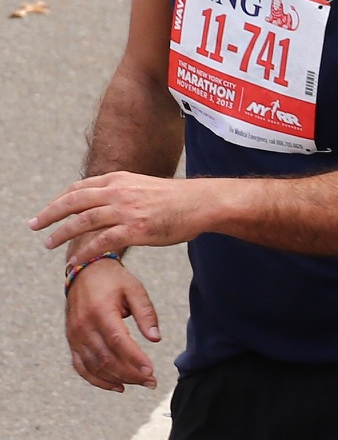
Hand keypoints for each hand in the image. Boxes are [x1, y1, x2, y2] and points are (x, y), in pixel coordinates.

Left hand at [31, 172, 203, 264]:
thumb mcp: (144, 187)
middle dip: (50, 214)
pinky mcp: (136, 229)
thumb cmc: (178, 200)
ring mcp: (126, 210)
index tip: (49, 211)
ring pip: (83, 220)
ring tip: (48, 243)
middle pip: (73, 201)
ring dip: (61, 232)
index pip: (79, 187)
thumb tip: (110, 203)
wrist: (202, 203)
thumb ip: (124, 193)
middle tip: (34, 225)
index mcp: (118, 180)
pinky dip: (86, 251)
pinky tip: (76, 259)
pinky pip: (103, 241)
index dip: (59, 200)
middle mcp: (118, 192)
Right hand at [63, 257, 160, 392]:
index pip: (118, 342)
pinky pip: (81, 367)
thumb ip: (146, 313)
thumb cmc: (114, 281)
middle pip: (106, 358)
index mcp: (100, 312)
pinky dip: (98, 380)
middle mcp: (83, 326)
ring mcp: (74, 336)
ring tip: (141, 384)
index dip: (135, 359)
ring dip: (118, 379)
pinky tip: (118, 387)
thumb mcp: (135, 290)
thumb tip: (156, 338)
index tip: (151, 372)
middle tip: (152, 382)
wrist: (85, 272)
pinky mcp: (72, 341)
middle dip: (131, 374)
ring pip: (95, 366)